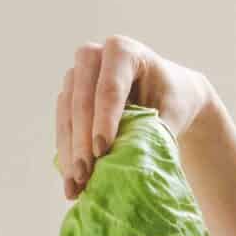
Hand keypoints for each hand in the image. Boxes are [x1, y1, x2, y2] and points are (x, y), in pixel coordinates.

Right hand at [54, 35, 213, 198]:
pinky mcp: (69, 96)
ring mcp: (77, 75)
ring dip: (69, 151)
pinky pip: (62, 125)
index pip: (110, 87)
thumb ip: (152, 132)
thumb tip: (131, 165)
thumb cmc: (173, 100)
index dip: (104, 120)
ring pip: (66, 113)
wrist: (168, 96)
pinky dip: (67, 154)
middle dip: (82, 140)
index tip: (103, 151)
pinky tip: (71, 181)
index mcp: (123, 50)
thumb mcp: (172, 113)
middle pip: (82, 99)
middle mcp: (94, 56)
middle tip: (85, 173)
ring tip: (75, 184)